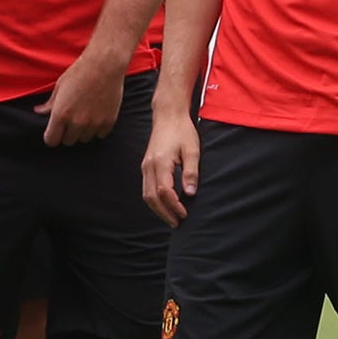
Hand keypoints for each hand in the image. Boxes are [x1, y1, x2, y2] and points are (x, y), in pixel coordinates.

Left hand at [37, 45, 126, 145]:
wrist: (104, 65)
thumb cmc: (79, 73)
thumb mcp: (59, 87)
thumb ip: (49, 104)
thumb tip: (38, 112)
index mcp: (61, 114)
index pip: (52, 140)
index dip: (52, 137)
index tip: (54, 131)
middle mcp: (77, 122)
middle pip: (68, 142)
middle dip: (67, 133)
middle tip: (70, 121)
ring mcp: (94, 123)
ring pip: (84, 139)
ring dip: (82, 132)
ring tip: (84, 117)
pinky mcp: (108, 121)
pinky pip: (100, 135)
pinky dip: (98, 129)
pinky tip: (96, 116)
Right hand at [142, 107, 199, 225]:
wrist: (168, 115)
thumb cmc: (182, 131)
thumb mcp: (192, 150)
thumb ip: (191, 172)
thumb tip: (190, 193)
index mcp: (160, 162)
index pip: (165, 192)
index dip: (174, 206)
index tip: (185, 214)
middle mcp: (149, 166)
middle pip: (151, 197)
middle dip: (164, 213)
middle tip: (177, 223)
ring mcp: (145, 166)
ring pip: (146, 194)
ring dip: (157, 209)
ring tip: (171, 218)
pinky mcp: (146, 166)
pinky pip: (146, 188)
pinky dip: (154, 200)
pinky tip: (164, 204)